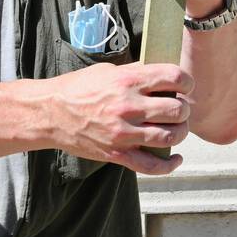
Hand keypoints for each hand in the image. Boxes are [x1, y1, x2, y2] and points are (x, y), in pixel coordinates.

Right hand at [46, 62, 195, 174]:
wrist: (50, 113)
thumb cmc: (77, 88)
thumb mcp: (108, 71)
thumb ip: (136, 72)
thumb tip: (162, 74)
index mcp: (128, 80)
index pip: (174, 78)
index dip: (186, 82)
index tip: (185, 86)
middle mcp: (128, 106)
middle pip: (177, 109)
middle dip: (184, 109)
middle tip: (180, 108)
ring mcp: (123, 133)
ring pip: (170, 136)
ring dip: (180, 132)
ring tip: (177, 128)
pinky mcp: (117, 154)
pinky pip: (151, 166)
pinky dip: (169, 165)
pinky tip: (176, 158)